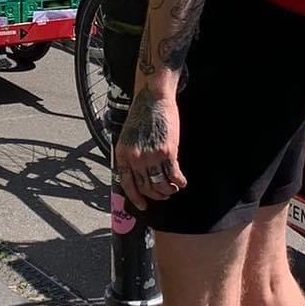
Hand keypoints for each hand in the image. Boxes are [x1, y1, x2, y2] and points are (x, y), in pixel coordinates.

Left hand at [115, 85, 186, 211]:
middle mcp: (136, 158)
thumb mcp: (127, 137)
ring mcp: (151, 156)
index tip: (143, 206)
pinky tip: (182, 182)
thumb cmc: (141, 116)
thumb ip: (130, 155)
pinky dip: (179, 182)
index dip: (136, 198)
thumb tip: (136, 175)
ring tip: (173, 189)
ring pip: (161, 185)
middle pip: (146, 187)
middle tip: (163, 195)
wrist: (153, 100)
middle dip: (156, 195)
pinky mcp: (167, 152)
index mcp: (123, 155)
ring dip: (168, 190)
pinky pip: (174, 175)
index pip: (127, 184)